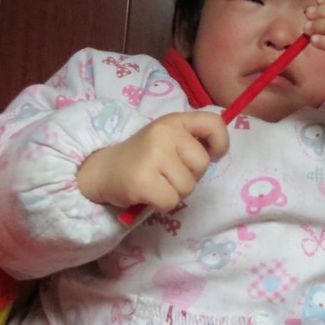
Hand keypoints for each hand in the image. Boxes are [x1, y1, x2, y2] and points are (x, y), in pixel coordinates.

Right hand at [77, 111, 227, 211]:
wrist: (104, 169)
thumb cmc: (144, 155)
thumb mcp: (168, 138)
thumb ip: (192, 140)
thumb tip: (218, 152)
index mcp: (174, 120)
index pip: (214, 123)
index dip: (221, 142)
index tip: (212, 155)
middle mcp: (165, 133)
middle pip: (202, 164)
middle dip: (191, 175)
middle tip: (169, 172)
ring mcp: (153, 156)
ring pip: (188, 186)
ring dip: (176, 191)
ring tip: (157, 182)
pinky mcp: (143, 181)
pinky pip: (172, 201)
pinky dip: (163, 204)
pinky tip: (149, 193)